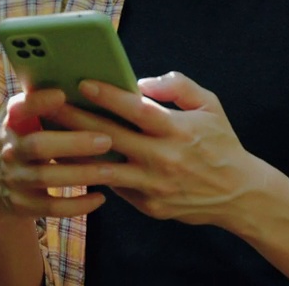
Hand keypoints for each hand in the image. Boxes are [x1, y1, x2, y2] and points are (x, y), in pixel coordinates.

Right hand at [0, 88, 115, 222]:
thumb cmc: (30, 142)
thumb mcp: (29, 123)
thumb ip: (48, 106)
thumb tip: (94, 84)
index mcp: (13, 123)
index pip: (20, 108)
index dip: (38, 102)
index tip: (62, 94)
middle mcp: (9, 150)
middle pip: (38, 145)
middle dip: (73, 143)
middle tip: (107, 140)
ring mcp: (13, 179)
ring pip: (46, 177)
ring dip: (80, 173)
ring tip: (111, 170)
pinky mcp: (22, 205)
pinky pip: (51, 207)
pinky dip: (77, 204)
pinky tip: (101, 197)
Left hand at [50, 71, 270, 228]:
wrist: (240, 194)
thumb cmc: (220, 143)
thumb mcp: (210, 105)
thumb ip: (178, 86)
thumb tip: (141, 82)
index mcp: (178, 130)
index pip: (137, 110)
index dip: (109, 96)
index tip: (82, 82)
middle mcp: (163, 159)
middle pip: (111, 138)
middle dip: (76, 120)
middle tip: (48, 106)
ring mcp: (154, 186)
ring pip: (104, 170)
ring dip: (74, 154)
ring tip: (48, 140)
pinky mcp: (150, 206)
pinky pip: (116, 188)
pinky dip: (93, 174)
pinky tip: (70, 163)